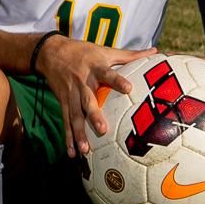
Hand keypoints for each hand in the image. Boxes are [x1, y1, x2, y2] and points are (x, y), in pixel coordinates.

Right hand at [39, 35, 145, 158]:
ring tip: (85, 149)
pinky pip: (65, 120)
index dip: (117, 80)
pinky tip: (72, 153)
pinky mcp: (62, 101)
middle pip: (87, 100)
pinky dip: (68, 137)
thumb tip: (154, 50)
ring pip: (74, 115)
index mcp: (95, 68)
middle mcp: (82, 82)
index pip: (107, 74)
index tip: (128, 88)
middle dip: (93, 115)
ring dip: (78, 133)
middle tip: (102, 129)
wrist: (50, 51)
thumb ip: (129, 55)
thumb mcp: (105, 50)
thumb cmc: (83, 51)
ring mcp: (70, 93)